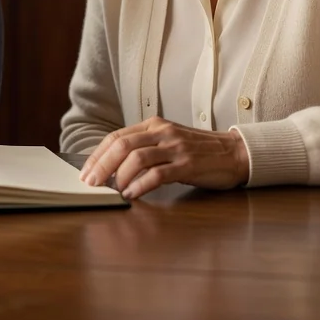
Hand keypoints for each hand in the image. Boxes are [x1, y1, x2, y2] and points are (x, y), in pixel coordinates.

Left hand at [80, 117, 249, 196]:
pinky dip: (141, 185)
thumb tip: (113, 168)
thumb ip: (145, 148)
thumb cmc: (198, 151)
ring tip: (111, 190)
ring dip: (120, 176)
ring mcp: (176, 148)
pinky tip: (132, 194)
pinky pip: (158, 174)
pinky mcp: (188, 165)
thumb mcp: (168, 142)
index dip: (98, 154)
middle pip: (122, 145)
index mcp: (154, 125)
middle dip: (102, 165)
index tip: (85, 171)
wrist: (234, 153)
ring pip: (137, 158)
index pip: (117, 136)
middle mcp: (162, 132)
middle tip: (91, 183)